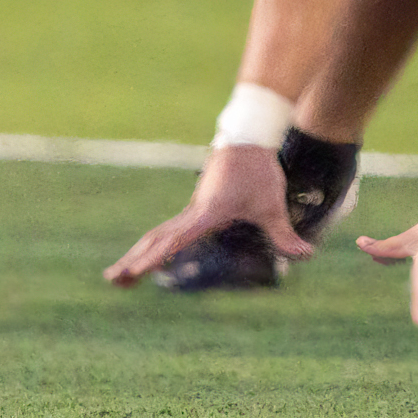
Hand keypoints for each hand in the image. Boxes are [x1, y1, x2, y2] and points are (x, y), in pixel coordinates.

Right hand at [103, 142, 311, 286]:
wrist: (249, 136)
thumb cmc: (259, 170)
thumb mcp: (273, 204)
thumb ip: (284, 234)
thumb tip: (306, 255)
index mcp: (207, 213)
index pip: (177, 240)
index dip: (157, 257)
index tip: (136, 270)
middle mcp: (193, 211)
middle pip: (156, 238)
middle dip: (134, 260)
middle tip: (112, 280)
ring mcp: (192, 208)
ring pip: (158, 233)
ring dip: (139, 253)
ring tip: (119, 275)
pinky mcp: (197, 205)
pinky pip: (167, 229)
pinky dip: (152, 243)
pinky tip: (149, 254)